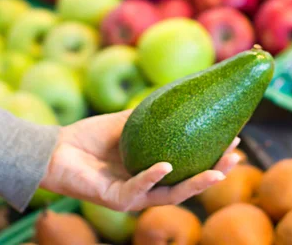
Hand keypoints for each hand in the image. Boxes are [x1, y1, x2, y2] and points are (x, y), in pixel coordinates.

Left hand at [40, 109, 240, 211]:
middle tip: (235, 156)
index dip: (214, 157)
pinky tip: (167, 165)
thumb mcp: (127, 122)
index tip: (236, 139)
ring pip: (171, 194)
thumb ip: (150, 115)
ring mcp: (133, 196)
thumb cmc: (89, 137)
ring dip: (195, 184)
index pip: (190, 167)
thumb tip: (180, 92)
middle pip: (188, 184)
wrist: (55, 150)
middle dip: (214, 173)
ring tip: (216, 171)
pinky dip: (152, 176)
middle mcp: (147, 187)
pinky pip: (138, 189)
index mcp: (153, 171)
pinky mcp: (115, 200)